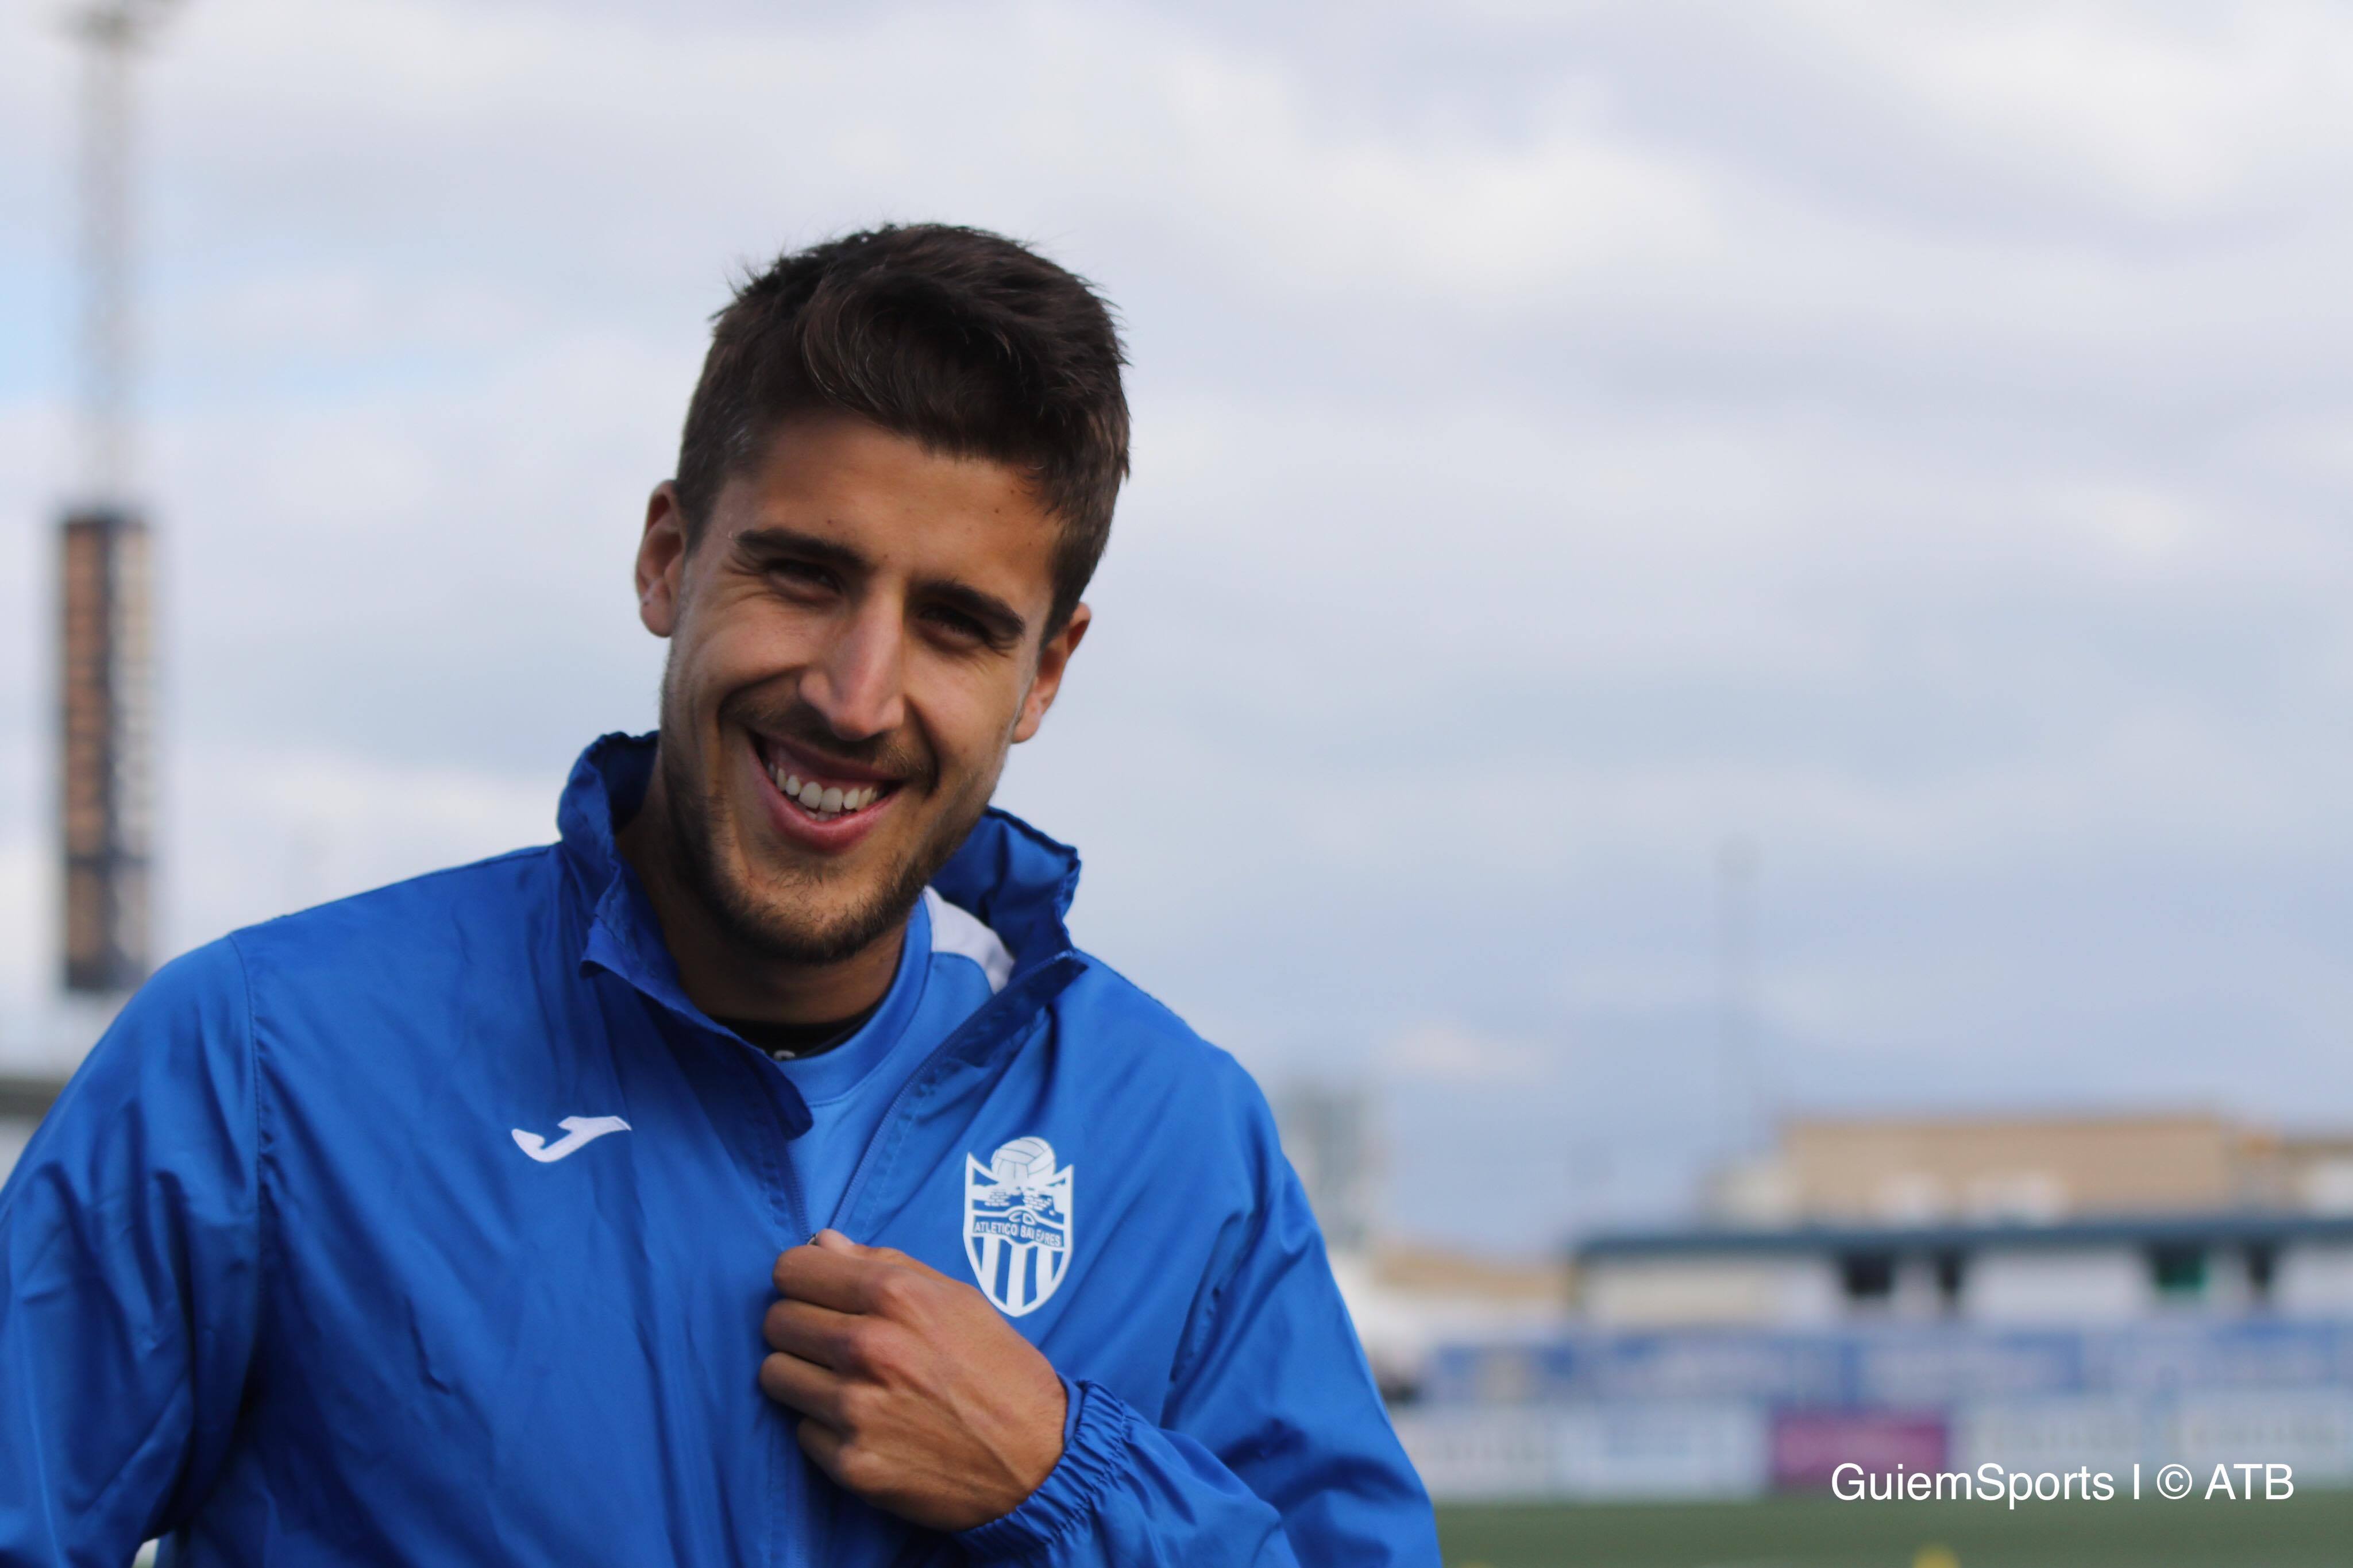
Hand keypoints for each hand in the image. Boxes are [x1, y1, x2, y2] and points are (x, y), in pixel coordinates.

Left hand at [760, 1230, 1066, 1530]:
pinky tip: (865, 1425)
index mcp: (895, 1297)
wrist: (1038, 1460)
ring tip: (844, 1382)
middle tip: (831, 1340)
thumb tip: (821, 1243)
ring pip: (774, 1375)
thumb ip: (884, 1265)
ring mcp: (855, 1410)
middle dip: (799, 1325)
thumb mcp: (958, 1298)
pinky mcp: (850, 1464)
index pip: (791, 1269)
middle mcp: (868, 1348)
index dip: (801, 1279)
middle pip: (775, 1321)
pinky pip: (801, 1429)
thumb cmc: (1000, 1369)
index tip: (815, 1292)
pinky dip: (825, 1426)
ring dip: (802, 1375)